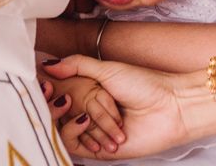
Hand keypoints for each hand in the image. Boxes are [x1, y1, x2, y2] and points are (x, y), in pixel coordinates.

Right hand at [45, 56, 192, 159]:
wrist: (169, 108)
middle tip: (66, 97)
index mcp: (90, 90)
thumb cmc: (145, 85)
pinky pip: (71, 144)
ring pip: (62, 126)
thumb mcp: (108, 69)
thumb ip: (77, 65)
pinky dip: (74, 132)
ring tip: (92, 112)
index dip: (47, 88)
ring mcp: (92, 130)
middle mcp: (88, 110)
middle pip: (56, 110)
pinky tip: (86, 121)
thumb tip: (48, 65)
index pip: (57, 90)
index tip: (45, 83)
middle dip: (59, 103)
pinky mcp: (97, 150)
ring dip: (77, 116)